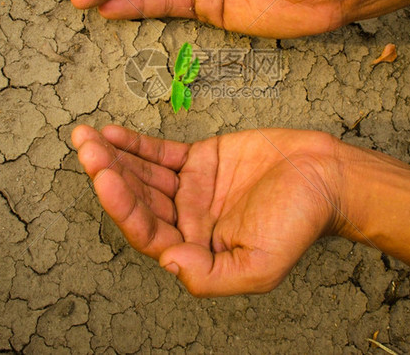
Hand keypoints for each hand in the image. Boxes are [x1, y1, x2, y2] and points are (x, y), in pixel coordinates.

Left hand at [72, 124, 340, 295]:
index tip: (103, 174)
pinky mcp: (199, 160)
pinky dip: (136, 144)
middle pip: (137, 199)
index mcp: (196, 249)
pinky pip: (160, 153)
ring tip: (87, 137)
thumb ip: (211, 275)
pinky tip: (112, 134)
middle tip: (85, 147)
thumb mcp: (260, 265)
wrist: (323, 175)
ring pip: (143, 174)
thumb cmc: (298, 221)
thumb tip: (167, 262)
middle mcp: (186, 220)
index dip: (121, 205)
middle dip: (108, 174)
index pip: (147, 231)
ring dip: (114, 157)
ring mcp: (190, 189)